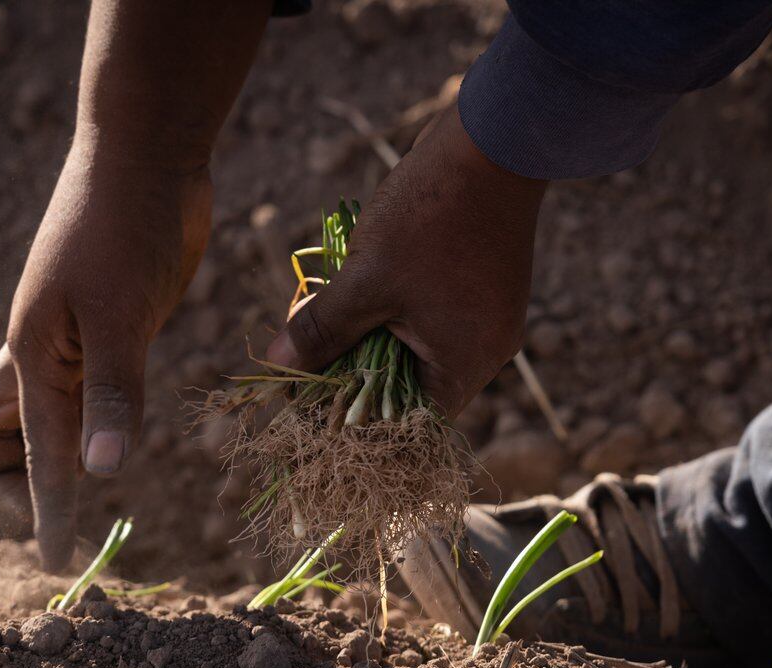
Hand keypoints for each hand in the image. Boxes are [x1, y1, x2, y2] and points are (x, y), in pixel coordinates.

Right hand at [0, 142, 211, 570]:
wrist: (144, 157)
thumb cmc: (124, 227)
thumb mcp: (122, 315)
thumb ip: (113, 394)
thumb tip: (100, 475)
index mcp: (31, 357)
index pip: (33, 455)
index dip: (43, 510)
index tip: (57, 562)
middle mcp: (43, 355)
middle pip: (5, 439)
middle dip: (20, 481)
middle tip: (64, 513)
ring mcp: (75, 340)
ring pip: (44, 415)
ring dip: (54, 452)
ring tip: (86, 484)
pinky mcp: (111, 327)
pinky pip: (88, 389)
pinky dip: (94, 418)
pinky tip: (115, 430)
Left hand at [266, 103, 546, 416]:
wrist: (493, 141)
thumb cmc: (429, 216)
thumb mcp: (365, 279)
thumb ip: (322, 329)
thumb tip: (279, 365)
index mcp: (465, 363)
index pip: (407, 423)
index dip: (356, 416)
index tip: (312, 398)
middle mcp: (486, 351)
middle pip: (411, 389)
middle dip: (358, 372)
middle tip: (311, 351)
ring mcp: (491, 318)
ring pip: (420, 349)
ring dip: (375, 338)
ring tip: (332, 314)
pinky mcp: (488, 288)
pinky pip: (436, 319)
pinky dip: (399, 313)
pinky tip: (367, 287)